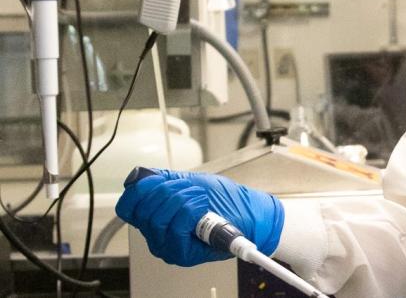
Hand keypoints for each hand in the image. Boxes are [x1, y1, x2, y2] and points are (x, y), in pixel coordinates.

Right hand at [115, 168, 283, 266]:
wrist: (252, 215)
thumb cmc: (226, 200)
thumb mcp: (193, 182)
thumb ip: (165, 179)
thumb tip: (140, 177)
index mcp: (155, 215)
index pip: (128, 205)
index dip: (140, 190)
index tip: (159, 181)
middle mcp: (157, 234)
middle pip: (143, 209)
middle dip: (170, 190)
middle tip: (191, 189)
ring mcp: (168, 245)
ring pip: (158, 218)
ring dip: (184, 199)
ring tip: (200, 200)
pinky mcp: (181, 255)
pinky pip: (175, 228)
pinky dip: (190, 213)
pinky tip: (202, 211)